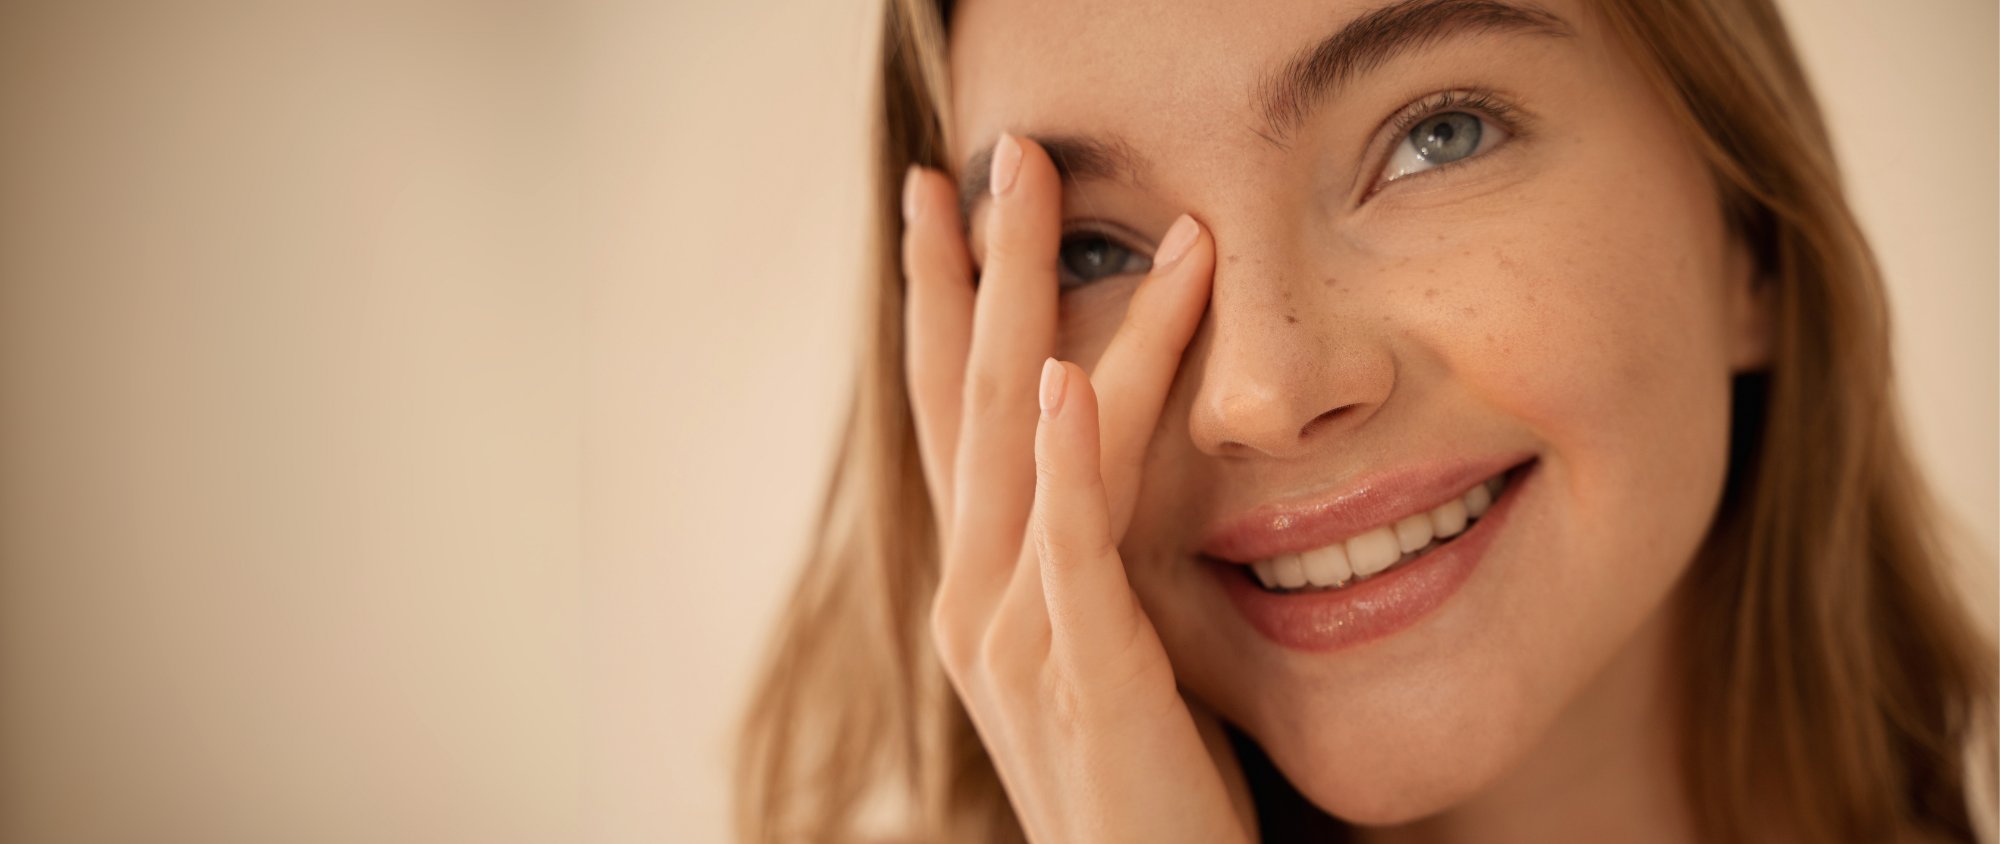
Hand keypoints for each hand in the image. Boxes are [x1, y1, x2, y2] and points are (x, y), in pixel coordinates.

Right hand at [903, 133, 1253, 843]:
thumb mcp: (1110, 646)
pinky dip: (1064, 460)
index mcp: (982, 589)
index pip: (956, 417)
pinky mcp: (1085, 679)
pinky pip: (1069, 550)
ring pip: (1019, 444)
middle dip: (979, 270)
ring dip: (1032, 314)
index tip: (945, 202)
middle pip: (968, 402)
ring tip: (1038, 205)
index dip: (944, 303)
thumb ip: (1093, 553)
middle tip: (993, 157)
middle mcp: (976, 602)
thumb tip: (1114, 446)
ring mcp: (1017, 641)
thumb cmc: (1143, 785)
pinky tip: (1061, 378)